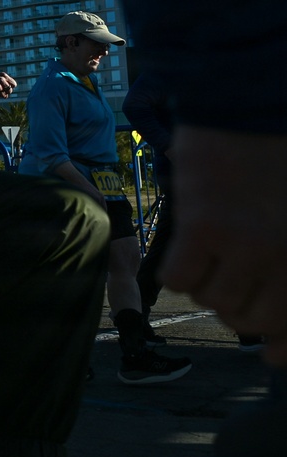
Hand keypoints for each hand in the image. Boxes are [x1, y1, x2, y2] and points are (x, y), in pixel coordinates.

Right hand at [0, 71, 16, 99]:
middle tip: (0, 91)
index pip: (14, 85)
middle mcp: (1, 79)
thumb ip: (6, 82)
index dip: (11, 87)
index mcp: (4, 76)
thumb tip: (10, 90)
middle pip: (10, 91)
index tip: (5, 87)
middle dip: (6, 92)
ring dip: (1, 95)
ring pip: (5, 96)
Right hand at [160, 126, 286, 365]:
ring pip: (214, 302)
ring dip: (207, 285)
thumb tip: (276, 346)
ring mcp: (244, 243)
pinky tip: (188, 245)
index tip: (271, 357)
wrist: (252, 99)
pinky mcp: (203, 228)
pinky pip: (178, 279)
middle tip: (233, 280)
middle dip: (240, 308)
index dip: (283, 347)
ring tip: (211, 254)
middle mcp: (283, 256)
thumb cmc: (282, 153)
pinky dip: (178, 270)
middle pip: (252, 320)